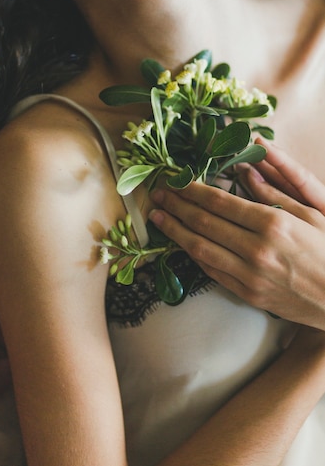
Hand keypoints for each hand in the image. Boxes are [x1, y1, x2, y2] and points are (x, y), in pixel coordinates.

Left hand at [149, 139, 324, 329]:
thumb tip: (245, 171)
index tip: (176, 181)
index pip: (220, 202)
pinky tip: (181, 242)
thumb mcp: (310, 214)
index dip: (192, 190)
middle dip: (176, 206)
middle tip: (157, 195)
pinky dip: (193, 255)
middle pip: (204, 223)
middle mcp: (256, 249)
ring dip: (175, 231)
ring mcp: (250, 275)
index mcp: (273, 223)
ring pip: (200, 249)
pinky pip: (212, 271)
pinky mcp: (248, 294)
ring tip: (157, 218)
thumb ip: (274, 192)